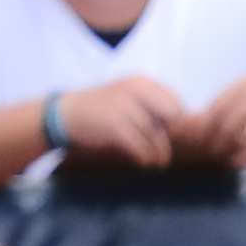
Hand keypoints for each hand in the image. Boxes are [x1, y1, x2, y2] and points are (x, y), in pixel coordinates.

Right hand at [53, 75, 193, 167]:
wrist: (64, 113)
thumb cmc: (100, 107)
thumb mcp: (126, 95)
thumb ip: (150, 104)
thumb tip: (181, 122)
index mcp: (140, 82)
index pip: (175, 101)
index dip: (176, 119)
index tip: (168, 133)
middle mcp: (134, 91)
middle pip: (171, 117)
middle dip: (170, 134)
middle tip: (164, 147)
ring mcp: (123, 108)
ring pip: (155, 134)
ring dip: (160, 152)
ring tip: (159, 162)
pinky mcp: (113, 126)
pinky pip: (140, 146)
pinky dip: (145, 158)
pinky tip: (145, 163)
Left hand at [187, 77, 245, 168]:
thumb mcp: (243, 100)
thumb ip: (214, 112)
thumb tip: (181, 128)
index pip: (217, 108)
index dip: (204, 127)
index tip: (197, 140)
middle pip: (227, 125)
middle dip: (214, 141)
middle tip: (209, 151)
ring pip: (241, 139)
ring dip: (228, 151)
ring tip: (222, 155)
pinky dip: (243, 159)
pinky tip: (236, 161)